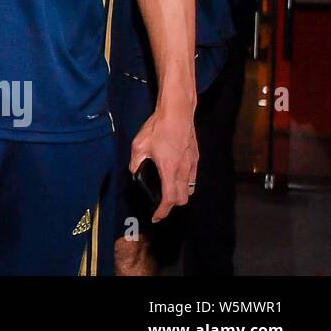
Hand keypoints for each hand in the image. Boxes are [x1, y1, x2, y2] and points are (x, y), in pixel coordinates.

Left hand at [129, 104, 197, 221]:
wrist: (177, 114)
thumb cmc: (157, 128)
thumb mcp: (139, 145)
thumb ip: (135, 162)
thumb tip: (134, 172)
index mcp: (169, 170)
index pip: (170, 199)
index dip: (163, 211)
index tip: (156, 217)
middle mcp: (184, 171)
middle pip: (182, 199)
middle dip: (172, 205)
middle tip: (160, 203)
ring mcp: (192, 165)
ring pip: (190, 189)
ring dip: (180, 195)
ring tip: (168, 191)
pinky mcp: (196, 158)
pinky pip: (193, 178)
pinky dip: (185, 184)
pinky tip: (175, 177)